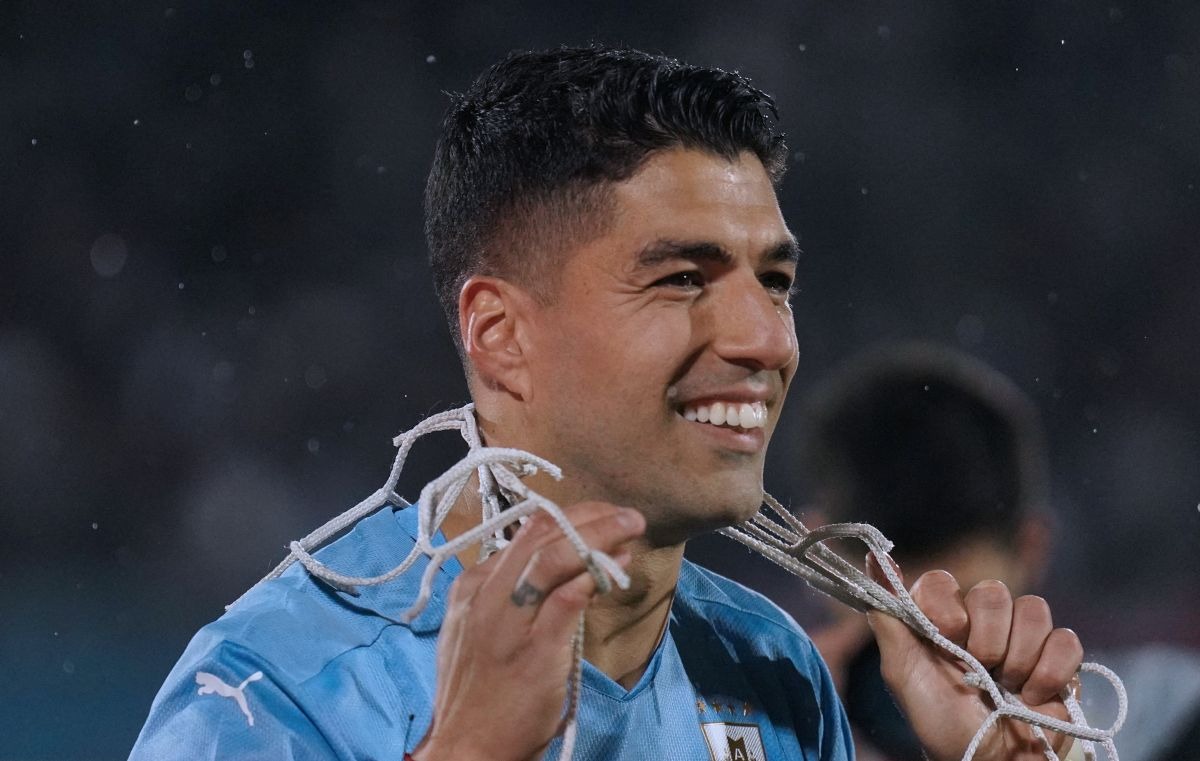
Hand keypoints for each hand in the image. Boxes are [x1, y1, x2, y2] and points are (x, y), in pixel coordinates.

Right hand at [412, 502, 644, 760]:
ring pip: (554, 557)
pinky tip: (614, 571)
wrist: (466, 747)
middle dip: (590, 517)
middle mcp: (485, 595)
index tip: (603, 516)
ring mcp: (508, 622)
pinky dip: (592, 578)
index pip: (525, 532)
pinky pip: (565, 600)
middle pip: (541, 534)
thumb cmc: (479, 691)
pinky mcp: (534, 651)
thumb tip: (572, 566)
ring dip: (599, 536)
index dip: (571, 516)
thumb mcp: (481, 630)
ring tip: (631, 529)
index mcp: (472, 586)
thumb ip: (515, 595)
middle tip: (628, 516)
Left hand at [866, 557, 1082, 760]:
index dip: (945, 606)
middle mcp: (982, 622)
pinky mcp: (1060, 660)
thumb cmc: (941, 721)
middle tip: (979, 668)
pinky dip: (1049, 671)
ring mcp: (1023, 638)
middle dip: (987, 638)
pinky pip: (1066, 640)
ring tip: (1006, 687)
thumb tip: (872, 558)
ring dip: (1018, 657)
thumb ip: (888, 617)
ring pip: (1033, 609)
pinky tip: (1033, 695)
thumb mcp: (902, 673)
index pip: (943, 581)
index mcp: (941, 619)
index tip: (946, 635)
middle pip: (993, 591)